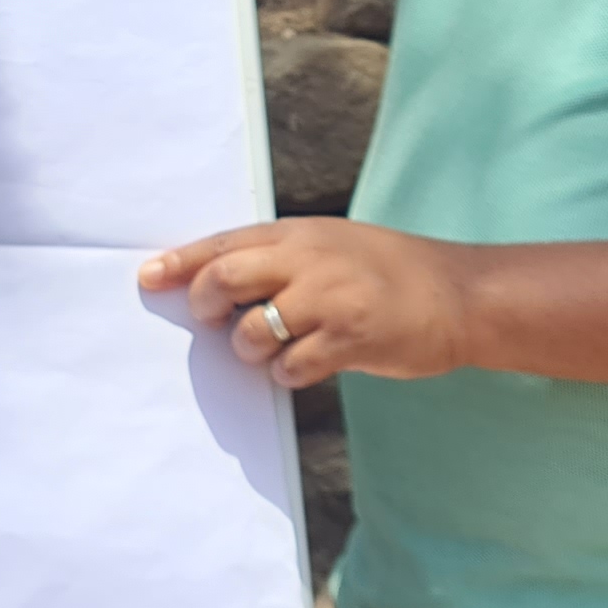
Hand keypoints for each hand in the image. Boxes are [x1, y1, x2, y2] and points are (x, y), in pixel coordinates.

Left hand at [139, 218, 480, 387]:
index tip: (149, 275)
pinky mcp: (348, 338)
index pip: (226, 242)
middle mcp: (310, 260)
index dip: (182, 261)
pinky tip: (308, 366)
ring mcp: (329, 299)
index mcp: (302, 233)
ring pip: (253, 331)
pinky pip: (291, 366)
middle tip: (209, 320)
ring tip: (274, 348)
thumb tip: (227, 282)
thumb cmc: (393, 272)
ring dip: (251, 348)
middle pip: (225, 278)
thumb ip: (285, 257)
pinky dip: (288, 373)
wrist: (459, 294)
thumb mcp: (336, 244)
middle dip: (206, 304)